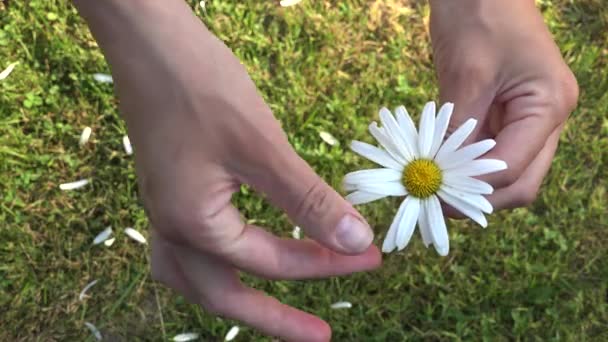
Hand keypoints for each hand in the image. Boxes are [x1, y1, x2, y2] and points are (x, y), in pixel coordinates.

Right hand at [74, 1, 380, 340]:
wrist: (150, 43)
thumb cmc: (202, 87)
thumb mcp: (264, 148)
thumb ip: (308, 202)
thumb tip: (354, 243)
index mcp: (194, 223)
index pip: (271, 261)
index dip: (325, 264)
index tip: (368, 259)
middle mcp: (172, 226)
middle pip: (222, 295)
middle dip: (273, 318)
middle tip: (318, 334)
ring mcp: (164, 209)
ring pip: (193, 279)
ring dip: (232, 298)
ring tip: (269, 309)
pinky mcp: (167, 190)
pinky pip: (184, 249)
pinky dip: (214, 265)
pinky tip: (234, 254)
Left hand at [430, 0, 577, 209]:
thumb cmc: (477, 16)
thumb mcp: (466, 76)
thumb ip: (458, 130)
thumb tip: (441, 176)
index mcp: (548, 105)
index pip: (515, 170)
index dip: (475, 190)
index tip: (435, 196)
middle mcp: (547, 117)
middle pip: (520, 180)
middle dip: (479, 196)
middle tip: (436, 201)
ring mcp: (528, 117)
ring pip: (505, 170)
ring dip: (471, 183)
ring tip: (433, 188)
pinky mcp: (506, 113)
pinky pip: (489, 151)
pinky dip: (466, 164)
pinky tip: (439, 168)